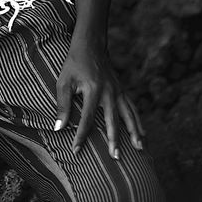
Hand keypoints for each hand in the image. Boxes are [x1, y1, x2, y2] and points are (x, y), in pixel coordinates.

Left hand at [54, 38, 144, 158]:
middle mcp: (109, 91)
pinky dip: (139, 121)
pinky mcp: (122, 89)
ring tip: (140, 149)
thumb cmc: (74, 64)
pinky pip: (132, 108)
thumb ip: (63, 105)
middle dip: (114, 139)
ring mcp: (118, 90)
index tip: (76, 150)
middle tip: (116, 157)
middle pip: (113, 120)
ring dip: (135, 132)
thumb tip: (58, 128)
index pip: (87, 119)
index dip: (81, 136)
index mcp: (93, 90)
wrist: (91, 45)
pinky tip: (143, 134)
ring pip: (129, 114)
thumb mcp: (64, 81)